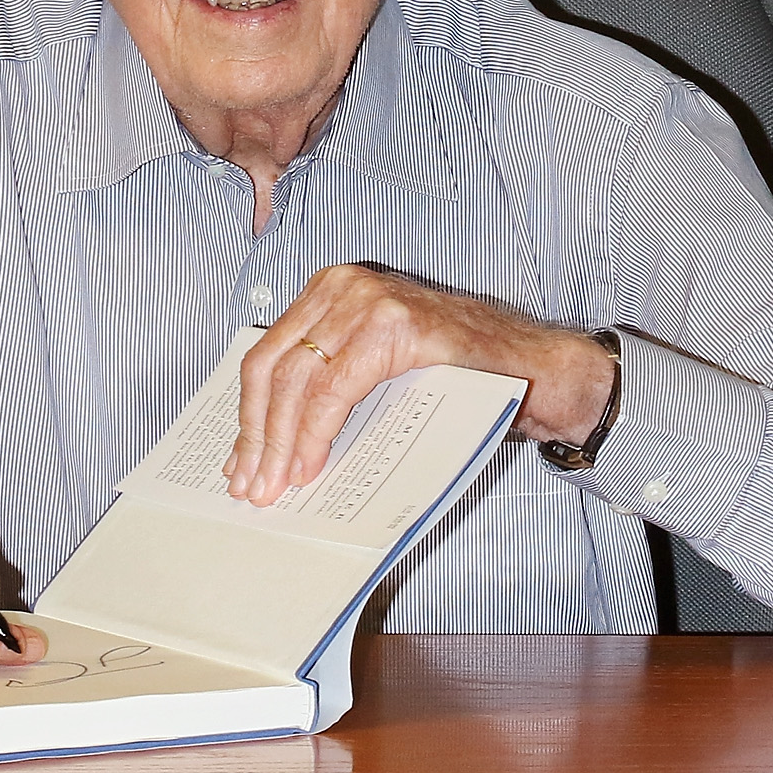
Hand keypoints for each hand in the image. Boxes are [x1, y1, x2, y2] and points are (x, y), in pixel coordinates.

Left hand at [226, 262, 618, 505]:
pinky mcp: (394, 326)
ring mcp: (368, 301)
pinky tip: (308, 464)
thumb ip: (330, 385)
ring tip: (275, 486)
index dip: (248, 415)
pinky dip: (315, 431)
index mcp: (330, 291)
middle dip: (257, 434)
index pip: (267, 355)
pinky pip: (335, 388)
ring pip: (297, 379)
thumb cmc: (458, 374)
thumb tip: (273, 444)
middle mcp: (343, 286)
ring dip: (280, 441)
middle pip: (272, 366)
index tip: (238, 463)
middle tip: (251, 486)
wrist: (534, 369)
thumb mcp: (377, 369)